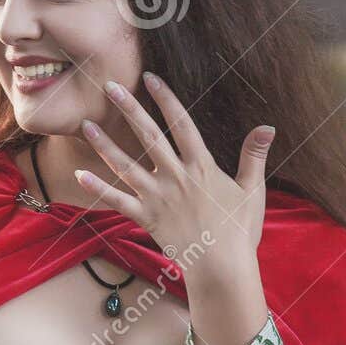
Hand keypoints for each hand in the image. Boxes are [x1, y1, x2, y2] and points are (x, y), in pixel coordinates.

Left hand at [75, 71, 273, 275]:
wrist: (222, 267)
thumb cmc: (239, 230)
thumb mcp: (252, 190)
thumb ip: (254, 156)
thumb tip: (267, 127)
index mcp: (201, 166)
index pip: (181, 123)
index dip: (165, 98)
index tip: (150, 77)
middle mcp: (175, 176)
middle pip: (148, 135)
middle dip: (128, 108)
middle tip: (110, 85)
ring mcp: (158, 197)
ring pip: (125, 165)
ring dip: (104, 144)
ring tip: (86, 125)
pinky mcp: (146, 218)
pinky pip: (117, 201)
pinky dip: (97, 188)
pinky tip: (78, 175)